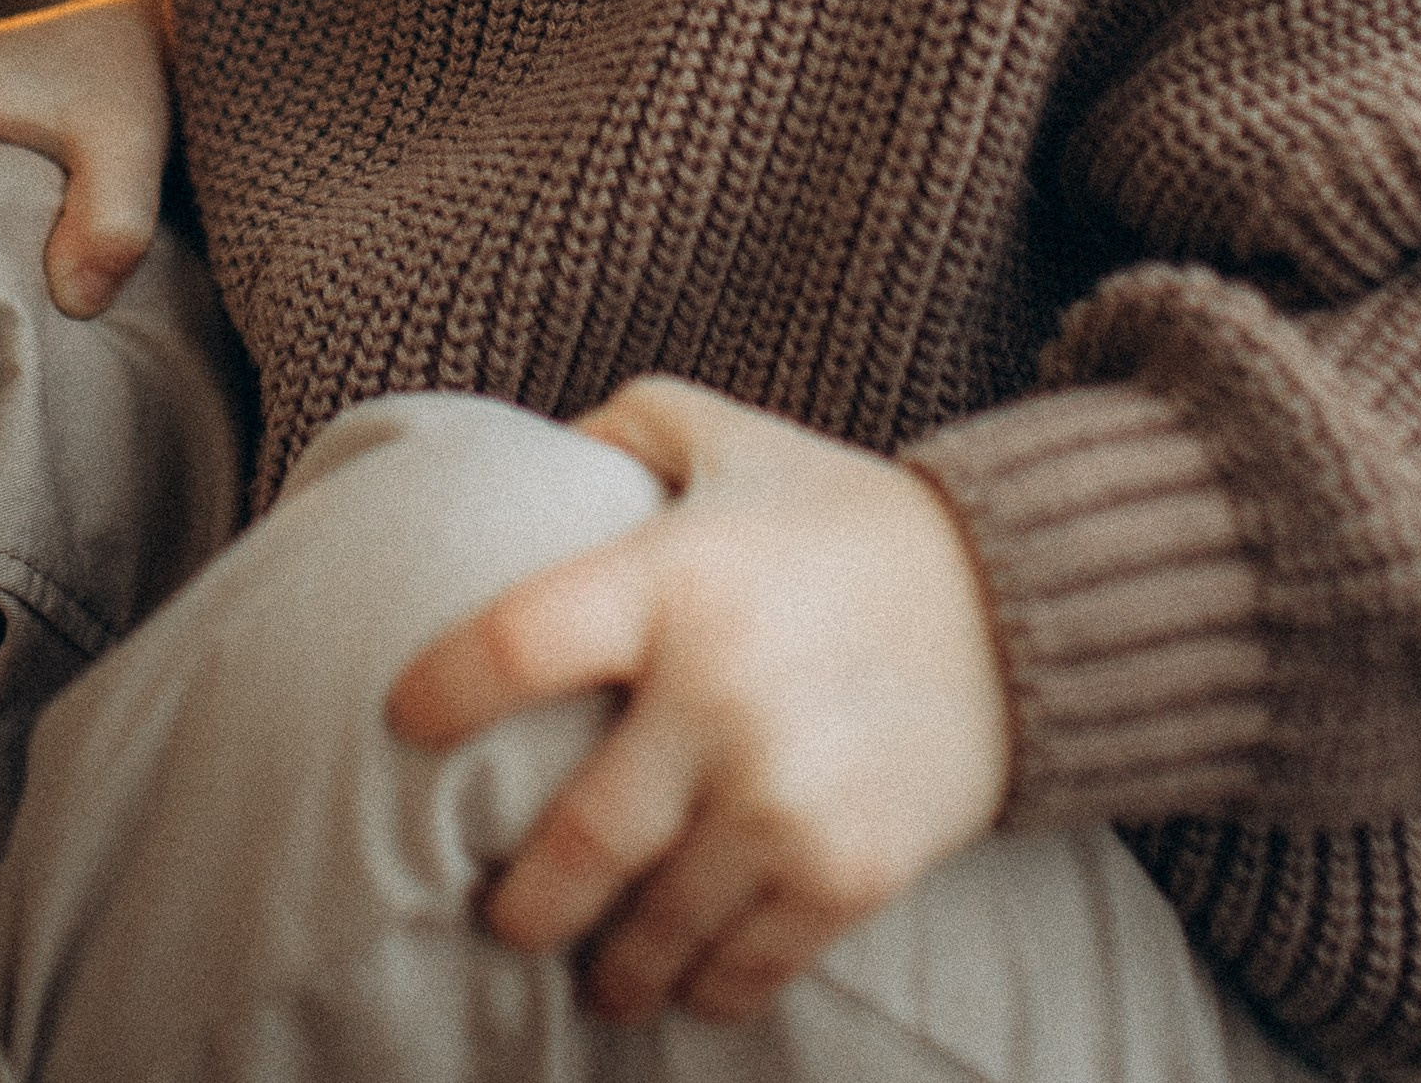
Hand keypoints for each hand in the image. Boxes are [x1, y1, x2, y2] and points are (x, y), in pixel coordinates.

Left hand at [386, 377, 1010, 1027]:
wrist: (1018, 603)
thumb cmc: (841, 515)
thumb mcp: (727, 433)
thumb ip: (617, 429)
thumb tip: (519, 467)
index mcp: (674, 579)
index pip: (512, 648)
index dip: (439, 696)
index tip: (403, 725)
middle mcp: (718, 697)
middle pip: (568, 850)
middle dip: (518, 906)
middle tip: (503, 912)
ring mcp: (783, 798)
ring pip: (646, 935)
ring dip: (605, 966)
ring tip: (591, 967)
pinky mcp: (845, 873)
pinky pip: (738, 972)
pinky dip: (698, 991)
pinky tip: (681, 982)